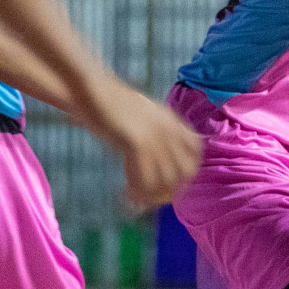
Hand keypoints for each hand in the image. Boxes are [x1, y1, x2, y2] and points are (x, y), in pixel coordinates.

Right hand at [89, 81, 201, 207]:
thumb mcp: (143, 113)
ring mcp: (156, 136)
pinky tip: (126, 195)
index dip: (187, 171)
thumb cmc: (110, 104)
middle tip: (151, 199)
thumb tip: (156, 156)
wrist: (92, 88)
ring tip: (135, 200)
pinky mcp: (138, 143)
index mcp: (172, 120)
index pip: (196, 150)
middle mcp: (169, 129)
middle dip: (170, 190)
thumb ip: (156, 130)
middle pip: (185, 171)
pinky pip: (145, 178)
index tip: (171, 184)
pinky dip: (137, 192)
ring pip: (166, 179)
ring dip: (151, 196)